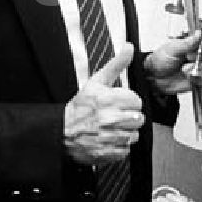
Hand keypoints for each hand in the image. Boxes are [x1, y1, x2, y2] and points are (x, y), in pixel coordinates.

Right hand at [63, 43, 144, 166]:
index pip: (137, 102)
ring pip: (134, 135)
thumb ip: (116, 64)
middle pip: (139, 119)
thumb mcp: (96, 82)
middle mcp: (110, 119)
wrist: (62, 132)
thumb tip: (129, 47)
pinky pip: (126, 150)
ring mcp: (109, 138)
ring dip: (125, 132)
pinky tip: (108, 139)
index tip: (119, 104)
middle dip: (129, 117)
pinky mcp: (108, 153)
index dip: (129, 102)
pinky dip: (119, 147)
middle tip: (116, 116)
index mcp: (109, 100)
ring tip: (111, 128)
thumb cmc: (80, 107)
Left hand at [145, 30, 201, 93]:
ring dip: (201, 67)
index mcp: (195, 42)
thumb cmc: (161, 59)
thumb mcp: (171, 49)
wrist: (154, 77)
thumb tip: (199, 34)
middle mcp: (201, 53)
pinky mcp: (201, 79)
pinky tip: (190, 77)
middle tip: (190, 57)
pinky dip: (201, 79)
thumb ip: (186, 43)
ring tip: (185, 69)